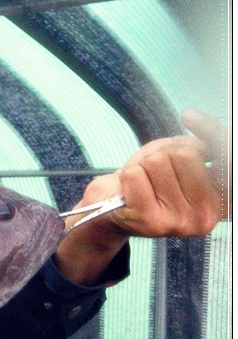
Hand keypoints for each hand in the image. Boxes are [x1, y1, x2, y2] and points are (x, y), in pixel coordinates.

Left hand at [56, 109, 227, 284]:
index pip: (225, 158)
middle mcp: (207, 216)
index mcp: (221, 199)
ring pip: (157, 162)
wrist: (113, 206)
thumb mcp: (177, 155)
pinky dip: (127, 175)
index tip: (189, 116)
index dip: (211, 132)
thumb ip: (193, 140)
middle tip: (153, 172)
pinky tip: (129, 191)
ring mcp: (181, 223)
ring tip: (142, 182)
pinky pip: (135, 175)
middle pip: (185, 155)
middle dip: (163, 154)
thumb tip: (192, 116)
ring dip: (143, 166)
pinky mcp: (151, 223)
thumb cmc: (150, 180)